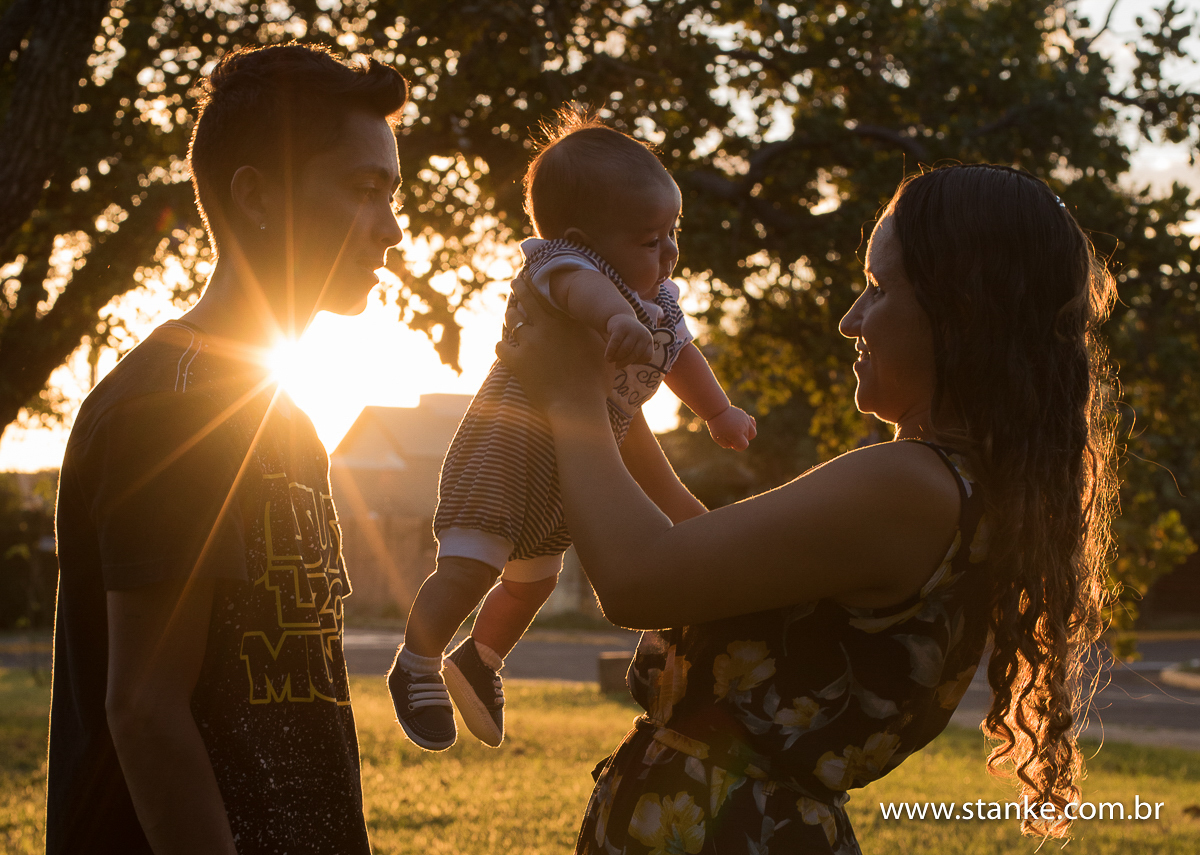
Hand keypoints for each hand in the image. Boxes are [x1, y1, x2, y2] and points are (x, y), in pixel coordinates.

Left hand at [498, 277, 610, 412]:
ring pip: (513, 320)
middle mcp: (548, 328)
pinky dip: (502, 347)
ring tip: (510, 313)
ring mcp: (531, 343)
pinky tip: (503, 348)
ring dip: (511, 316)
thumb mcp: (604, 354)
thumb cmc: (597, 384)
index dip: (540, 287)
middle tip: (516, 281)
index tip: (536, 279)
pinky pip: (501, 347)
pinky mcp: (517, 361)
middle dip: (521, 287)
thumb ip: (600, 340)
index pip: (550, 298)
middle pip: (528, 299)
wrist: (579, 406)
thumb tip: (611, 336)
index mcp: (568, 324)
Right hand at [605, 314, 654, 365]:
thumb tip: (621, 366)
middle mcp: (643, 334)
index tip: (630, 362)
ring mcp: (632, 330)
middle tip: (617, 367)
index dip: (638, 362)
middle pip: (634, 354)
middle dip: (624, 363)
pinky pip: (615, 343)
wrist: (621, 317)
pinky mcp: (620, 328)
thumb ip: (633, 355)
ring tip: (611, 361)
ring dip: (617, 358)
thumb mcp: (635, 344)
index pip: (647, 356)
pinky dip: (610, 352)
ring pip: (625, 350)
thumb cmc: (628, 336)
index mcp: (648, 340)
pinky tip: (607, 357)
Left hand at [706, 406, 756, 450]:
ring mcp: (746, 420)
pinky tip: (742, 427)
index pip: (744, 446)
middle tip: (729, 435)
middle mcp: (743, 427)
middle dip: (738, 440)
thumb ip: (727, 445)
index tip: (730, 443)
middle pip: (746, 439)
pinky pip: (753, 424)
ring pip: (753, 433)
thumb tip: (734, 445)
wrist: (717, 410)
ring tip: (737, 432)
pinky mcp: (746, 416)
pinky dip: (749, 427)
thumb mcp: (718, 438)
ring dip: (746, 435)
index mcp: (737, 433)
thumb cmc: (716, 425)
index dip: (737, 447)